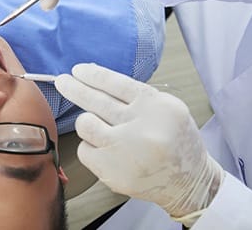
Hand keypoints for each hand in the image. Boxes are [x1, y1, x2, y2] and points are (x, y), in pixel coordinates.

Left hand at [55, 63, 223, 224]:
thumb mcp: (166, 108)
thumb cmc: (176, 142)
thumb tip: (95, 78)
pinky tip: (106, 150)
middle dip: (74, 89)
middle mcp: (139, 127)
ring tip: (100, 128)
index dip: (93, 75)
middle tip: (62, 81)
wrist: (189, 182)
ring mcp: (124, 151)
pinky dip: (91, 147)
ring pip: (85, 125)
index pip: (116, 83)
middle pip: (96, 101)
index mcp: (155, 107)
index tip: (78, 70)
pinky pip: (84, 149)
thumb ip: (135, 96)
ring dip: (88, 123)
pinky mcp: (112, 171)